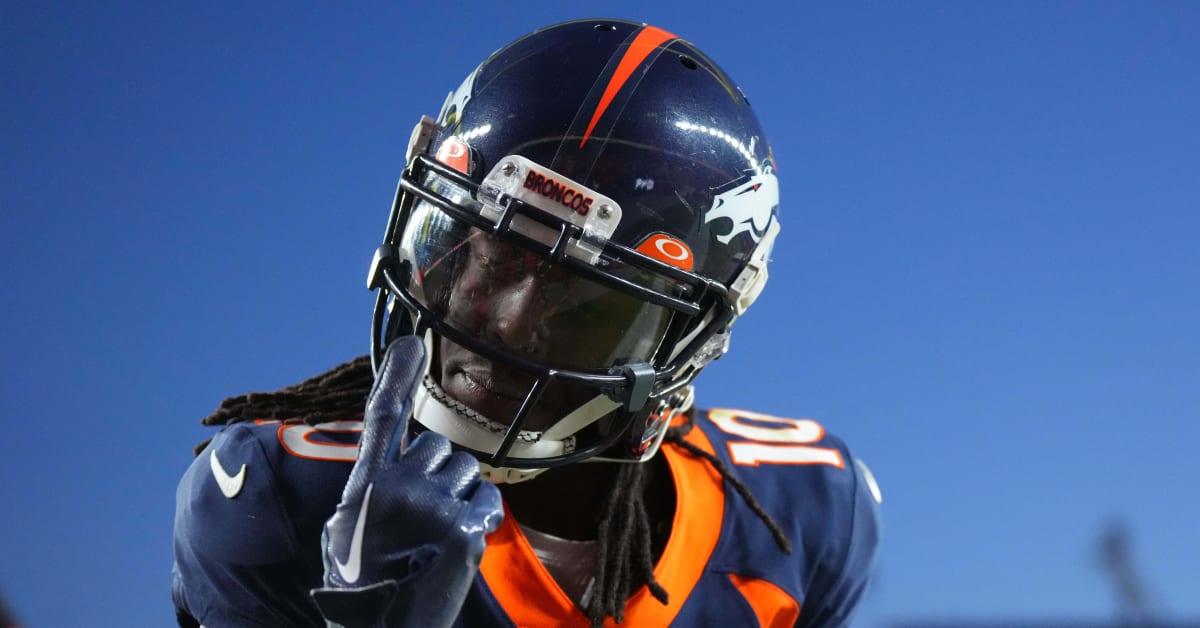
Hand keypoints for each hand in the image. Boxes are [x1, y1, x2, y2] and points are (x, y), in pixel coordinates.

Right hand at [311, 336, 502, 627]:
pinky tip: (458, 539)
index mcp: (366, 484)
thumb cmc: (362, 581)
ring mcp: (435, 507)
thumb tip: (399, 453)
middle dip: (435, 470)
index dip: (397, 376)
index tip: (411, 342)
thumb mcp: (346, 528)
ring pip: (465, 468)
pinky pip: (487, 496)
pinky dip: (479, 513)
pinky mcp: (466, 529)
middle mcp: (400, 487)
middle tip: (419, 511)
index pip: (382, 417)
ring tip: (435, 529)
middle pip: (437, 445)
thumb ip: (371, 483)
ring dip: (457, 491)